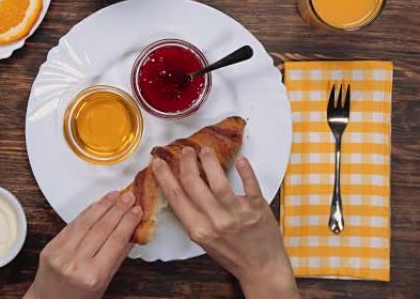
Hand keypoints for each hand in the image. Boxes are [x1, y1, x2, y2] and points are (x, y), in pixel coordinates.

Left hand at [24, 191, 142, 298]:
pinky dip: (87, 212)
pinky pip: (72, 224)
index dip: (128, 222)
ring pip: (87, 222)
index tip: (138, 210)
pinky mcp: (51, 246)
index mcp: (94, 275)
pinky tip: (97, 204)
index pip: (116, 241)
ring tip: (116, 196)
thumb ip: (118, 256)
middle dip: (118, 209)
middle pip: (102, 228)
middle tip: (129, 197)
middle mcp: (76, 263)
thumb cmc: (79, 298)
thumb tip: (132, 231)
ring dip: (103, 205)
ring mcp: (61, 253)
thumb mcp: (105, 282)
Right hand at [152, 147, 297, 298]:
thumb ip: (192, 217)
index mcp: (198, 230)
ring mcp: (236, 215)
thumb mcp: (204, 240)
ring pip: (218, 182)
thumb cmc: (232, 253)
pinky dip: (245, 171)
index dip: (164, 176)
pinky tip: (240, 160)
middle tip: (186, 151)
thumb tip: (179, 190)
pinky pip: (250, 186)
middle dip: (186, 163)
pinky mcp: (257, 209)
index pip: (175, 197)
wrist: (261, 268)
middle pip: (193, 184)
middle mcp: (215, 222)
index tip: (158, 163)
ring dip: (209, 161)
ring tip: (205, 151)